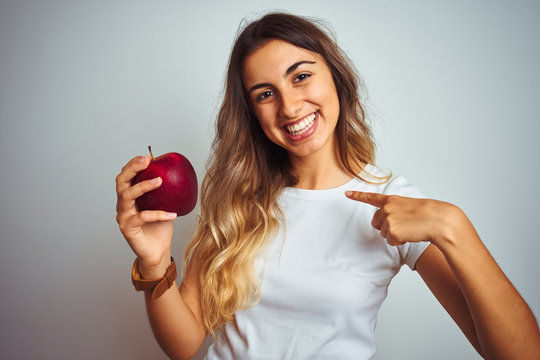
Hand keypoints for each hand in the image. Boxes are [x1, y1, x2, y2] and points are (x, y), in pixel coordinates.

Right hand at [115, 155, 177, 276]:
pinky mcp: (128, 229)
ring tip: (160, 181)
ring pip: (127, 196)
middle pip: (121, 182)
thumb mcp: (164, 204)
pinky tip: (173, 214)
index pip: (126, 176)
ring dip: (143, 186)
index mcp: (129, 197)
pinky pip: (143, 217)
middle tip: (147, 162)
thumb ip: (166, 191)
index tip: (147, 157)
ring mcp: (123, 217)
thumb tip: (180, 173)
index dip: (133, 164)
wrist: (158, 251)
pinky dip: (159, 214)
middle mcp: (123, 205)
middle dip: (132, 168)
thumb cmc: (160, 227)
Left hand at [345, 191, 465, 246]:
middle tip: (403, 225)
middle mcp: (386, 208)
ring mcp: (388, 219)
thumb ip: (394, 211)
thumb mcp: (408, 207)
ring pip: (383, 233)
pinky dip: (399, 241)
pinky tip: (410, 234)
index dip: (357, 196)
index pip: (371, 197)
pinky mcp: (392, 231)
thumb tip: (385, 226)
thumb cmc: (427, 214)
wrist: (438, 219)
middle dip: (385, 227)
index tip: (346, 194)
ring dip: (395, 234)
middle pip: (375, 222)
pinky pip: (390, 241)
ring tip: (410, 228)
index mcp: (391, 200)